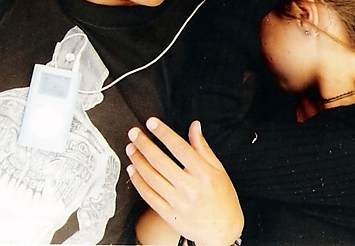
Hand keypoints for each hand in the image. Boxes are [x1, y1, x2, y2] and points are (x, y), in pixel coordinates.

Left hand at [126, 118, 242, 245]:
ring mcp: (178, 203)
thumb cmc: (223, 198)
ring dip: (138, 161)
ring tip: (131, 148)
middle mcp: (190, 188)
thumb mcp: (218, 169)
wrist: (222, 230)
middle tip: (134, 133)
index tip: (152, 123)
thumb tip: (195, 126)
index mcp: (204, 174)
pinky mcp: (169, 215)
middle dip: (144, 144)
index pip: (180, 148)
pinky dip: (138, 182)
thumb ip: (202, 147)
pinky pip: (149, 196)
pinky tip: (132, 170)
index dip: (163, 133)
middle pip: (161, 162)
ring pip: (152, 178)